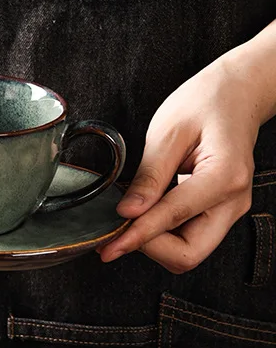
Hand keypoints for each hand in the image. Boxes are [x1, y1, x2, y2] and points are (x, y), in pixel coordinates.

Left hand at [99, 56, 260, 272]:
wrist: (238, 93)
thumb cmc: (207, 102)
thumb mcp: (168, 131)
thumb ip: (149, 176)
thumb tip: (126, 212)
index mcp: (224, 177)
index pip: (173, 219)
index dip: (136, 236)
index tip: (109, 247)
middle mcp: (233, 201)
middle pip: (188, 254)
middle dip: (150, 247)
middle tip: (121, 226)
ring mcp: (229, 210)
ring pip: (188, 252)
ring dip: (155, 242)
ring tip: (134, 213)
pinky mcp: (219, 212)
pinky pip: (188, 238)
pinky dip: (162, 233)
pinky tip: (147, 211)